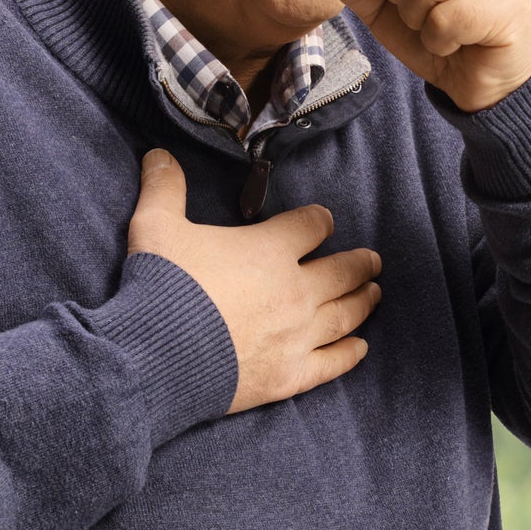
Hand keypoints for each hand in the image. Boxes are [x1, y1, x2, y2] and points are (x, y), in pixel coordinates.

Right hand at [127, 149, 381, 413]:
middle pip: (342, 271)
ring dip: (363, 301)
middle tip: (373, 261)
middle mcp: (295, 290)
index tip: (323, 221)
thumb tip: (157, 153)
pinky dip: (350, 353)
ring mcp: (297, 336)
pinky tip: (360, 348)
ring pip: (345, 314)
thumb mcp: (155, 226)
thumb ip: (164, 188)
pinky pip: (332, 362)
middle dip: (359, 263)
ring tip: (375, 293)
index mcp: (271, 249)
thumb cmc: (162, 286)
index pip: (312, 226)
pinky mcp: (290, 375)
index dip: (319, 220)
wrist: (156, 356)